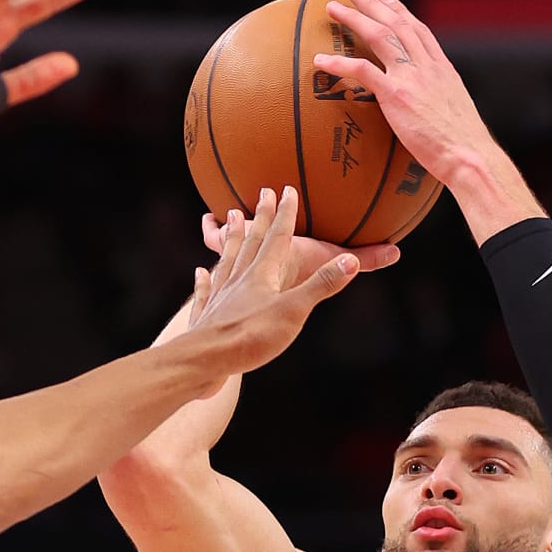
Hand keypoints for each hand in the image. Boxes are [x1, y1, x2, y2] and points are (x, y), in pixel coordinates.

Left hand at [187, 186, 356, 375]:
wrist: (205, 361)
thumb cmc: (250, 337)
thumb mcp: (294, 311)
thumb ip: (321, 285)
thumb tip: (351, 261)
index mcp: (262, 275)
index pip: (277, 238)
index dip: (285, 214)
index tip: (287, 190)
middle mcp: (239, 280)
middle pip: (252, 242)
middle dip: (261, 217)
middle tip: (263, 192)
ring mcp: (220, 297)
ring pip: (228, 260)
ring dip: (232, 238)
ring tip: (230, 217)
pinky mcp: (207, 318)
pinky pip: (206, 292)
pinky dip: (205, 280)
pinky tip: (201, 272)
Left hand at [315, 0, 544, 236]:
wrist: (469, 155)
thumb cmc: (463, 147)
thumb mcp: (454, 114)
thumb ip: (438, 103)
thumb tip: (427, 112)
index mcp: (443, 69)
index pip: (419, 30)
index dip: (400, 10)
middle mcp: (428, 66)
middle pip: (397, 23)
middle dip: (373, 3)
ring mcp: (412, 77)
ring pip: (380, 36)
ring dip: (354, 19)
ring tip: (332, 8)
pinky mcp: (397, 95)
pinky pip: (363, 71)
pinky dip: (340, 63)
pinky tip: (321, 60)